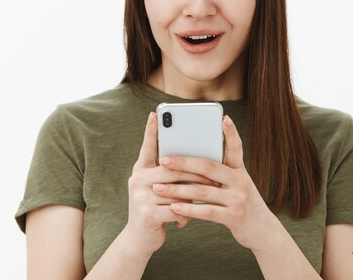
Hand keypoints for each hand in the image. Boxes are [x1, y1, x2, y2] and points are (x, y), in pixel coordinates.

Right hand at [123, 112, 218, 255]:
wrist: (139, 239)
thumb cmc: (156, 208)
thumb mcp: (159, 188)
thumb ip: (170, 174)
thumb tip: (197, 159)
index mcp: (140, 170)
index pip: (148, 147)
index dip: (151, 130)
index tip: (155, 113)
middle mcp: (137, 179)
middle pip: (172, 168)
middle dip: (196, 172)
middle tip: (215, 174)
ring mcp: (139, 196)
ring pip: (177, 189)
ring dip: (194, 195)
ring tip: (208, 196)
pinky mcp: (146, 214)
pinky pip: (176, 210)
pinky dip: (184, 216)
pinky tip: (185, 222)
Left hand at [152, 115, 279, 250]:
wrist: (262, 230)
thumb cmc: (241, 203)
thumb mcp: (237, 184)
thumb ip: (220, 173)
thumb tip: (192, 161)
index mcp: (240, 170)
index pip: (236, 148)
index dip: (231, 133)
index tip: (224, 118)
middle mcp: (241, 181)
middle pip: (209, 167)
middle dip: (184, 163)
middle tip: (163, 159)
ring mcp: (238, 199)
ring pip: (203, 191)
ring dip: (178, 189)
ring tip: (158, 187)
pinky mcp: (234, 217)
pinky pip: (207, 211)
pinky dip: (188, 209)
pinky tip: (173, 207)